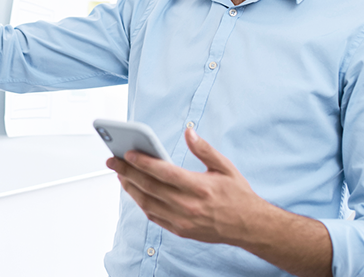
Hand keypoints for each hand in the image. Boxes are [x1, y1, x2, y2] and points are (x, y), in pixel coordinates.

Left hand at [106, 128, 264, 245]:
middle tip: (113, 161)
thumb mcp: (225, 168)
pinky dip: (141, 203)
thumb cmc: (238, 195)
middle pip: (150, 187)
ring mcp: (183, 221)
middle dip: (127, 172)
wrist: (249, 227)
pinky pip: (154, 216)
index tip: (128, 153)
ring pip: (147, 203)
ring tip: (121, 174)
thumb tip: (189, 132)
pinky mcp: (180, 231)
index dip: (143, 162)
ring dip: (130, 188)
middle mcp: (189, 206)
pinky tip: (135, 191)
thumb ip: (204, 149)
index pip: (164, 173)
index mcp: (200, 187)